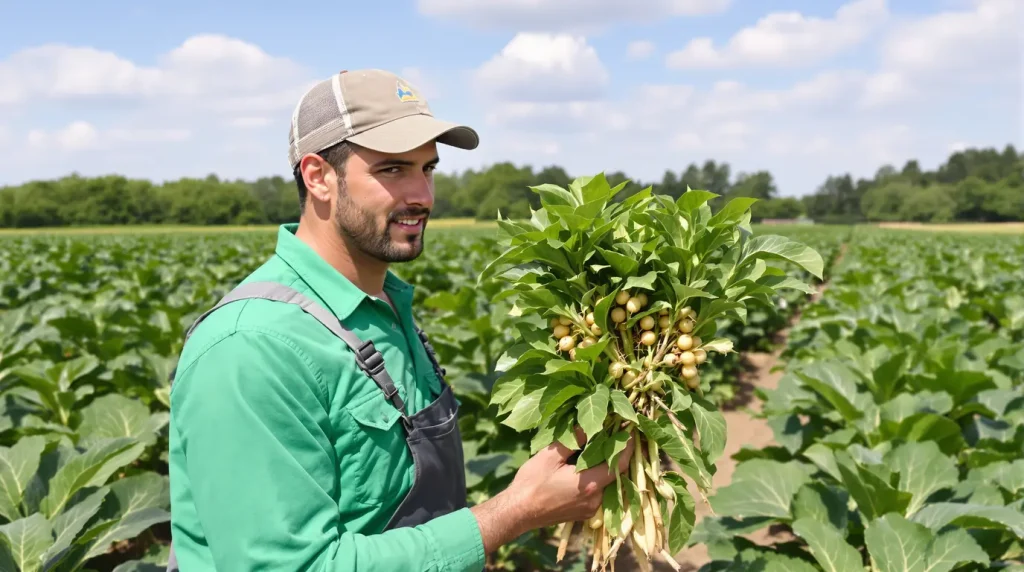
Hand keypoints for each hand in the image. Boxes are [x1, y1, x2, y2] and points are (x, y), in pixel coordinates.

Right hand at [507, 427, 634, 529]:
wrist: (518, 512)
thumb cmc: (532, 483)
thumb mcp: (550, 456)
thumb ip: (572, 440)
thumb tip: (588, 424)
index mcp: (589, 484)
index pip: (619, 464)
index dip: (627, 448)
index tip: (630, 431)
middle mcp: (595, 500)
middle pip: (614, 474)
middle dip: (615, 455)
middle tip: (613, 435)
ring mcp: (590, 509)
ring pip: (606, 484)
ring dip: (604, 468)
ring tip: (599, 449)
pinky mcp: (583, 514)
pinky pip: (597, 493)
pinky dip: (596, 479)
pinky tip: (586, 468)